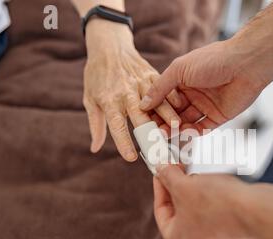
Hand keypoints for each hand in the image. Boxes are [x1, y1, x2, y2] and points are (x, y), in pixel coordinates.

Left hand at [83, 20, 180, 160]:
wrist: (108, 46)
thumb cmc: (97, 76)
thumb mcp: (90, 99)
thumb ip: (96, 125)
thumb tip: (95, 149)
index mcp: (109, 100)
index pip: (116, 125)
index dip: (124, 141)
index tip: (131, 157)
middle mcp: (126, 93)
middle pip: (140, 115)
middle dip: (150, 131)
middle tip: (159, 146)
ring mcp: (140, 83)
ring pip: (157, 101)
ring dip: (167, 115)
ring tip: (176, 127)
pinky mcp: (152, 74)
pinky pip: (165, 87)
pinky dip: (173, 98)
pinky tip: (182, 109)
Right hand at [139, 40, 267, 132]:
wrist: (245, 65)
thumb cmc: (213, 60)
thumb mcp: (179, 70)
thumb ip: (160, 87)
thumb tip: (143, 103)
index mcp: (182, 80)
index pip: (163, 98)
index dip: (154, 108)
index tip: (143, 119)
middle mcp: (193, 93)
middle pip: (173, 112)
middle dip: (163, 122)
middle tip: (153, 132)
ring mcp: (206, 105)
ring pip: (186, 122)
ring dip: (175, 129)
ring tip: (164, 136)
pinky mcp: (218, 116)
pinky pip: (202, 128)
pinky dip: (192, 133)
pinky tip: (183, 134)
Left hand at [153, 165, 252, 238]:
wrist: (256, 210)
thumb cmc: (221, 206)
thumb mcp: (184, 185)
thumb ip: (167, 176)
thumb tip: (161, 169)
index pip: (160, 209)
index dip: (159, 185)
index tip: (162, 170)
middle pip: (179, 209)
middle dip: (179, 185)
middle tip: (179, 167)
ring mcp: (215, 238)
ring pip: (197, 207)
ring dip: (196, 188)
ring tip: (200, 174)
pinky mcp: (230, 229)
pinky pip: (214, 209)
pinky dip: (212, 194)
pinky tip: (215, 182)